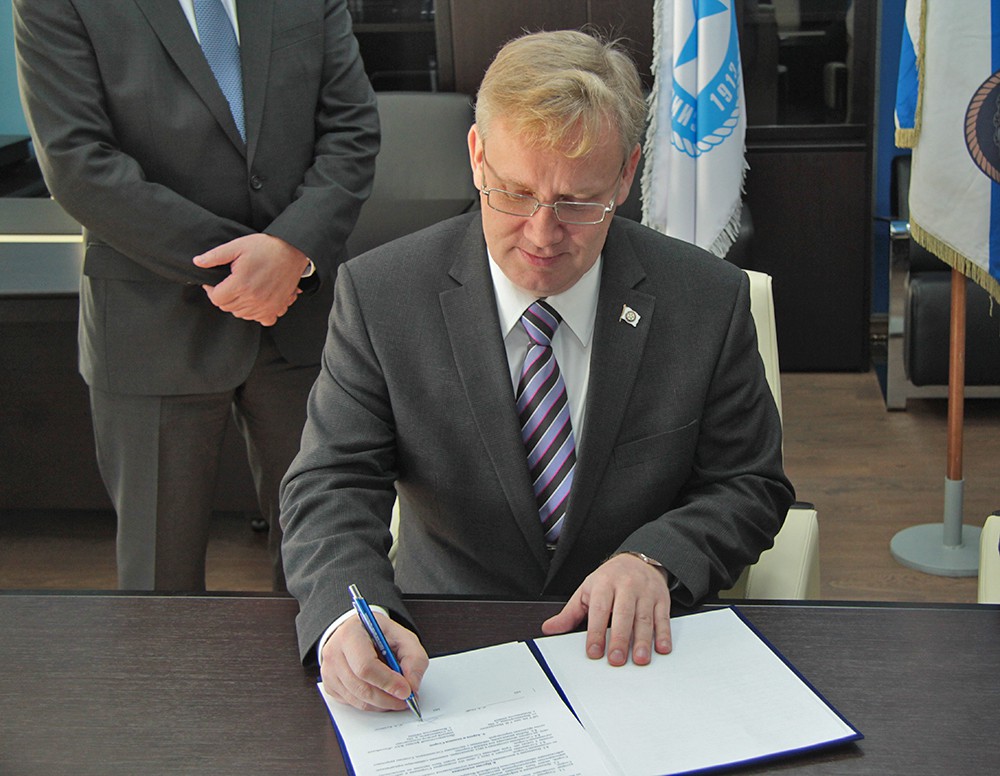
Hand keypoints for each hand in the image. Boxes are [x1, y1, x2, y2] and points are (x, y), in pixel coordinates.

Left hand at [195, 234, 308, 325]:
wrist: (292, 250)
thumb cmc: (265, 247)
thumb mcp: (237, 246)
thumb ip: (215, 256)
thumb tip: (196, 262)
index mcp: (240, 284)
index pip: (216, 298)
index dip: (211, 289)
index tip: (214, 282)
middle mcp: (253, 298)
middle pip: (228, 307)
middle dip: (224, 296)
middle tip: (229, 283)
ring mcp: (266, 305)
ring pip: (242, 314)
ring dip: (239, 305)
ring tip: (242, 289)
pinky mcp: (277, 307)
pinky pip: (263, 320)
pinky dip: (257, 314)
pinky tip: (257, 301)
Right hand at [320, 613, 427, 712]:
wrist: (359, 633)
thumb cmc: (379, 634)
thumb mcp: (403, 636)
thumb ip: (414, 658)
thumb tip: (412, 686)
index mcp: (351, 634)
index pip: (365, 666)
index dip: (387, 682)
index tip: (406, 690)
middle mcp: (334, 652)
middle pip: (361, 687)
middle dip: (387, 698)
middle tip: (406, 700)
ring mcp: (328, 671)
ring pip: (357, 699)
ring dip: (381, 704)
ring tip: (397, 698)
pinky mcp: (329, 685)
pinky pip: (352, 704)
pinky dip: (371, 704)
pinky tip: (381, 694)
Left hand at [541, 553, 672, 665]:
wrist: (638, 559)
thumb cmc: (610, 579)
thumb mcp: (587, 590)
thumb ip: (570, 613)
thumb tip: (550, 628)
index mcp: (604, 583)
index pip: (599, 609)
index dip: (596, 632)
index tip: (593, 651)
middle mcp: (626, 586)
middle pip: (623, 614)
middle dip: (620, 638)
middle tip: (616, 659)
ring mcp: (645, 592)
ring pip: (644, 618)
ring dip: (642, 640)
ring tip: (639, 659)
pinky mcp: (661, 599)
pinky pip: (663, 617)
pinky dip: (663, 634)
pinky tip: (661, 648)